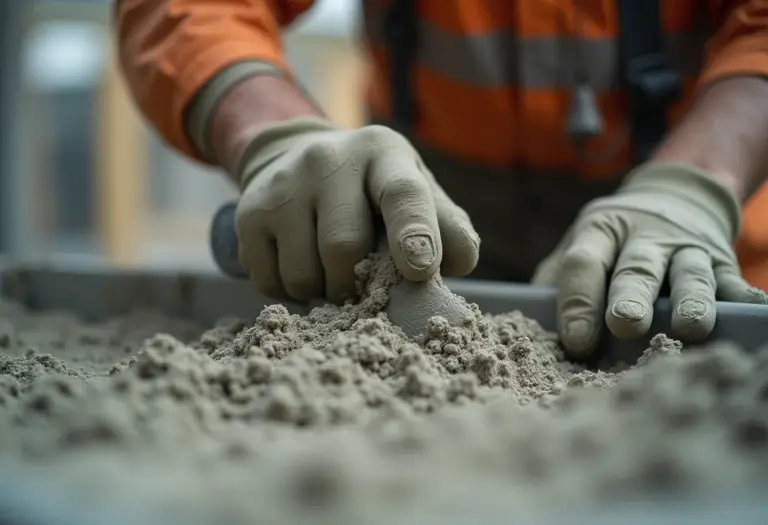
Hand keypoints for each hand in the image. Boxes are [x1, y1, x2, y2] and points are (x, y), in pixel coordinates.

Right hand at [233, 117, 479, 302]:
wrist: (297, 159)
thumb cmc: (373, 189)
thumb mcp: (417, 191)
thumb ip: (447, 226)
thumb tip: (459, 264)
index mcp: (384, 153)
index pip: (402, 193)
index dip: (413, 233)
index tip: (421, 271)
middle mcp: (328, 160)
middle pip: (343, 247)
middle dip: (356, 283)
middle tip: (363, 284)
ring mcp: (283, 186)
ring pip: (303, 274)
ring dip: (324, 294)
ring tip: (333, 274)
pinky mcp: (249, 214)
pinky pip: (271, 282)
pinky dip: (293, 294)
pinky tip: (304, 268)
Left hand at [533, 163, 767, 356]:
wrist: (674, 195)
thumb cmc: (615, 237)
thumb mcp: (582, 242)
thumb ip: (557, 277)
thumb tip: (530, 326)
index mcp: (599, 231)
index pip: (583, 264)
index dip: (577, 302)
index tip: (575, 341)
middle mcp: (642, 236)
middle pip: (635, 267)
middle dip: (630, 296)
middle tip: (625, 323)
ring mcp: (684, 246)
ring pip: (688, 273)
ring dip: (690, 300)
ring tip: (690, 328)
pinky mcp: (720, 259)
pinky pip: (733, 280)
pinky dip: (744, 298)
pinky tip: (753, 312)